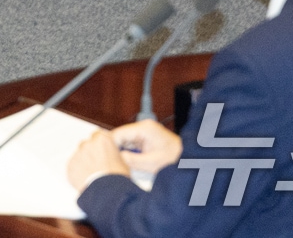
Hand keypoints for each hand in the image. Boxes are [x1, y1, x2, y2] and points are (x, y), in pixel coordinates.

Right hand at [67, 120, 182, 192]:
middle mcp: (144, 127)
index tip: (99, 155)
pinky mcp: (146, 140)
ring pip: (123, 142)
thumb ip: (131, 159)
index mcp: (145, 128)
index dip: (107, 145)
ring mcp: (145, 133)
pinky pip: (130, 145)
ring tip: (114, 163)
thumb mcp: (151, 163)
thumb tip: (115, 159)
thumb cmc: (177, 159)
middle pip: (119, 137)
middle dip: (113, 149)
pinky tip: (124, 163)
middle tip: (104, 161)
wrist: (193, 162)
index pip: (118, 133)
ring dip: (119, 152)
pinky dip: (126, 154)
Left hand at [68, 128, 129, 191]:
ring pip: (80, 156)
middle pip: (87, 145)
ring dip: (84, 162)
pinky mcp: (70, 166)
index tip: (102, 150)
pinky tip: (86, 179)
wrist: (106, 192)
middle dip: (91, 153)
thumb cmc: (117, 178)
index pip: (98, 135)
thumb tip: (112, 156)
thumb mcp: (123, 161)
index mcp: (102, 139)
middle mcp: (88, 144)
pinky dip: (78, 172)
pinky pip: (73, 167)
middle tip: (97, 164)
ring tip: (92, 175)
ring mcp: (78, 154)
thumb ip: (113, 153)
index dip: (100, 144)